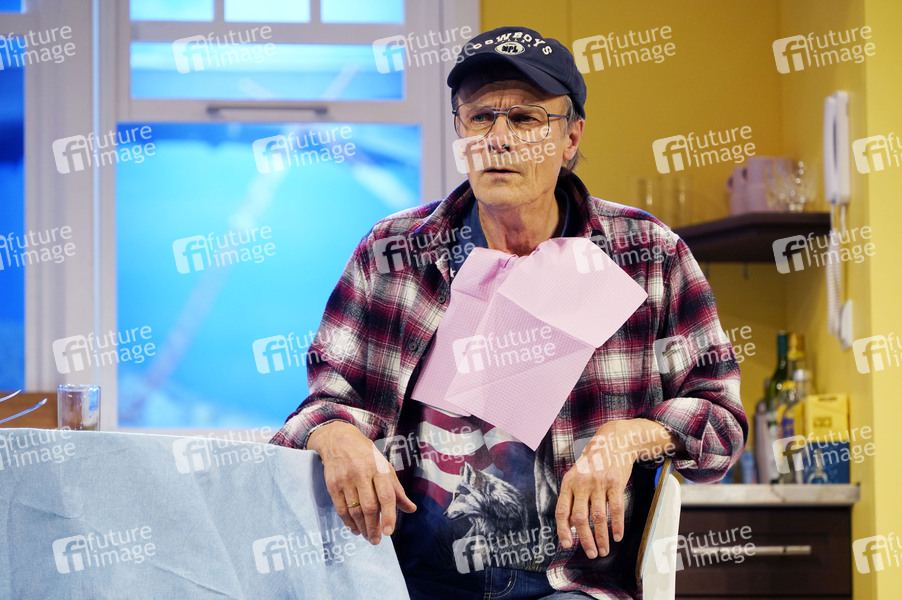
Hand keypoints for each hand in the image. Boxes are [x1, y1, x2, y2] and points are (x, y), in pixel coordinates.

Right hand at [308, 421, 416, 543]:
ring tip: (367, 536)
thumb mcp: (384, 466)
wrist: (339, 439)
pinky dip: (347, 522)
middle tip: (376, 540)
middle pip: (369, 506)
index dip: (388, 515)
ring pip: (354, 510)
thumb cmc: (366, 455)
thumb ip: (396, 489)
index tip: (388, 532)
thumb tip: (411, 509)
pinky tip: (354, 528)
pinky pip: (340, 508)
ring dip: (361, 527)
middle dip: (373, 527)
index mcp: (379, 469)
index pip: (385, 495)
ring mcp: (346, 479)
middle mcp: (362, 473)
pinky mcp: (332, 484)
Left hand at [555, 419, 676, 558]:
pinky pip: (616, 509)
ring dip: (602, 537)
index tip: (567, 544)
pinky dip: (617, 525)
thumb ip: (573, 496)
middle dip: (585, 540)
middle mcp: (582, 483)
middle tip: (591, 553)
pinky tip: (618, 536)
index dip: (563, 530)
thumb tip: (570, 525)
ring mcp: (599, 482)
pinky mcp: (616, 482)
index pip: (562, 511)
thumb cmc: (593, 461)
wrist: (614, 440)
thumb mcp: (577, 474)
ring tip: (604, 550)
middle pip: (580, 518)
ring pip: (598, 517)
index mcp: (569, 482)